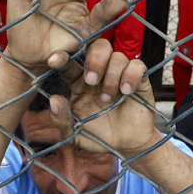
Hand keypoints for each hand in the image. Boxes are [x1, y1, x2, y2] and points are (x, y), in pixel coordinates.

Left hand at [47, 39, 158, 158]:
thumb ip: (61, 120)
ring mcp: (120, 75)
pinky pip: (137, 65)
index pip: (70, 62)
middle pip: (97, 47)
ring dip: (111, 76)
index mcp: (80, 83)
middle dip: (94, 60)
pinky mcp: (139, 81)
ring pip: (117, 56)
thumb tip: (54, 100)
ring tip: (108, 99)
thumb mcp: (75, 134)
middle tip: (91, 81)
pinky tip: (126, 92)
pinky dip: (131, 75)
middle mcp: (100, 74)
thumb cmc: (97, 136)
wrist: (126, 146)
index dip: (62, 58)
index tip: (54, 61)